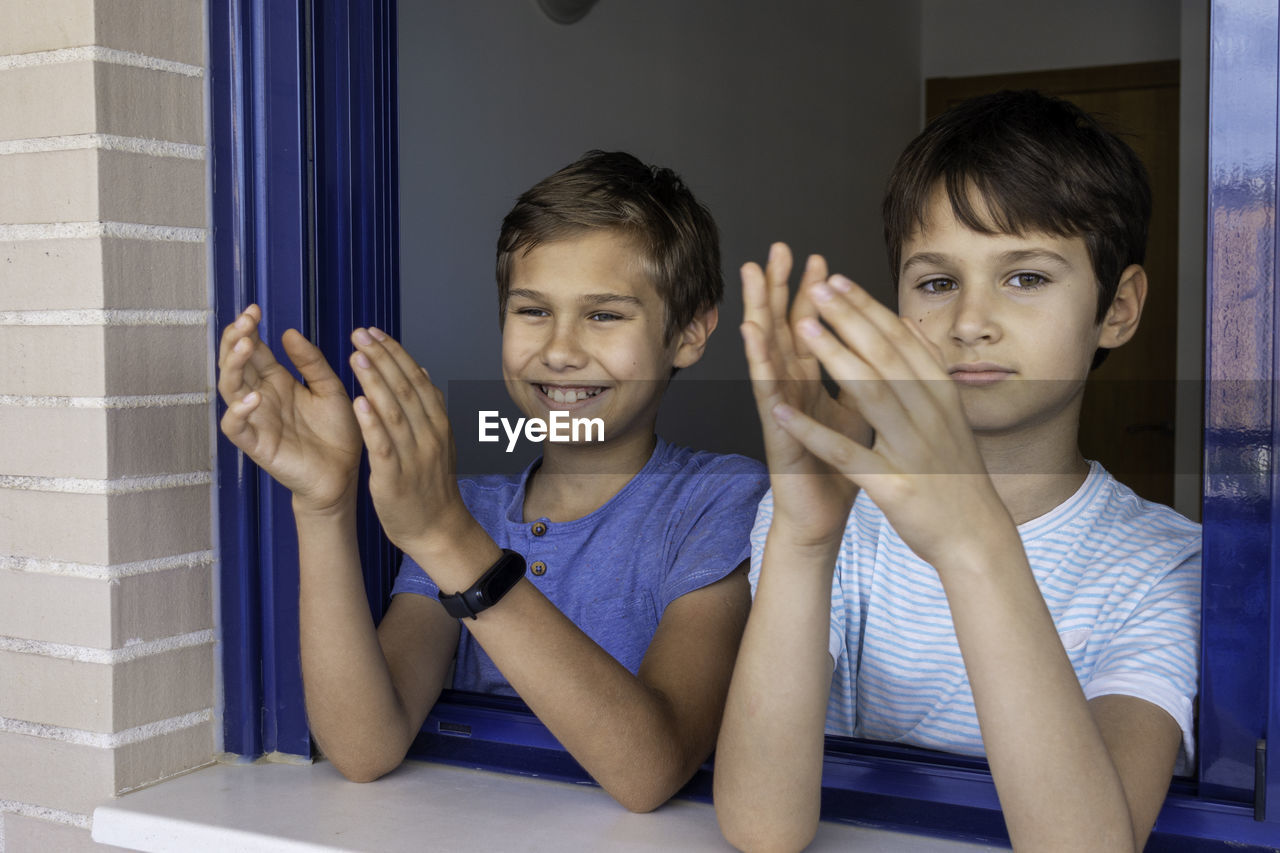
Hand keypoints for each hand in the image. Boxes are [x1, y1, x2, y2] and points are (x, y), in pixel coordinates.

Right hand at [217, 305, 361, 512]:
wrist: (344, 474)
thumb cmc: (337, 432)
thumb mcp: (330, 388)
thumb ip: (311, 362)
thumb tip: (288, 333)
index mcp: (277, 380)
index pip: (253, 349)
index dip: (248, 329)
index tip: (254, 309)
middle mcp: (262, 396)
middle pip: (235, 363)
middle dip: (234, 340)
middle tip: (245, 321)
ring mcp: (256, 419)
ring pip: (229, 389)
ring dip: (232, 366)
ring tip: (244, 346)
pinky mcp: (257, 445)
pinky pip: (236, 427)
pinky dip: (239, 412)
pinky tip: (253, 398)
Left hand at [348, 327, 473, 556]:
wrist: (438, 529)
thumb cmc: (432, 486)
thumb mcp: (438, 442)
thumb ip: (429, 407)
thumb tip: (422, 370)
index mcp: (438, 423)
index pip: (416, 379)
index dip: (395, 353)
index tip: (374, 332)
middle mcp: (429, 435)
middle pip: (406, 388)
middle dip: (382, 358)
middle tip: (360, 334)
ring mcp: (414, 456)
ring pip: (395, 412)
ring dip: (376, 382)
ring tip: (357, 356)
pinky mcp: (396, 478)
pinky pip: (384, 446)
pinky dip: (372, 423)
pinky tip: (358, 403)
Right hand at [741, 243, 870, 547]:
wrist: (824, 519)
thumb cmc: (841, 470)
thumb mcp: (860, 416)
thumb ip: (864, 381)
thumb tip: (882, 346)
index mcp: (816, 385)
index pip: (815, 330)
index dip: (816, 296)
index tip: (821, 261)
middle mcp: (794, 391)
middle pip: (786, 329)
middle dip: (782, 289)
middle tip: (778, 251)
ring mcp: (782, 410)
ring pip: (769, 353)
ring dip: (761, 312)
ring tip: (754, 281)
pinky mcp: (778, 433)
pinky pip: (769, 393)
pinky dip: (762, 363)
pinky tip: (754, 337)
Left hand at [772, 274, 1009, 565]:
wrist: (977, 537)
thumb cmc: (956, 474)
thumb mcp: (950, 416)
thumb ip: (929, 371)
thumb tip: (911, 324)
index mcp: (940, 395)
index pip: (900, 340)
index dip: (867, 308)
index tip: (836, 279)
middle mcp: (929, 414)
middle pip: (884, 355)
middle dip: (848, 318)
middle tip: (814, 287)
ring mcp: (913, 448)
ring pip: (869, 393)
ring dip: (834, 357)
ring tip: (801, 329)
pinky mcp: (893, 485)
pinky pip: (847, 453)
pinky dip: (813, 431)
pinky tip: (781, 412)